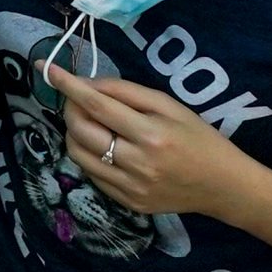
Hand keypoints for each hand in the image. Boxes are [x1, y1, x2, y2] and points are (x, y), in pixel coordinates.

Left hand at [46, 64, 252, 221]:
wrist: (225, 186)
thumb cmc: (200, 139)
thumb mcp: (170, 106)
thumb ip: (127, 92)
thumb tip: (88, 84)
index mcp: (152, 135)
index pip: (97, 106)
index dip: (68, 85)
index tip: (46, 68)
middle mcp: (138, 164)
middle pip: (81, 131)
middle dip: (71, 108)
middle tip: (80, 98)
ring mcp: (132, 188)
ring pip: (78, 155)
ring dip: (75, 132)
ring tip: (92, 123)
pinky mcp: (129, 204)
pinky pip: (92, 174)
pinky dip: (89, 155)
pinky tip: (106, 147)